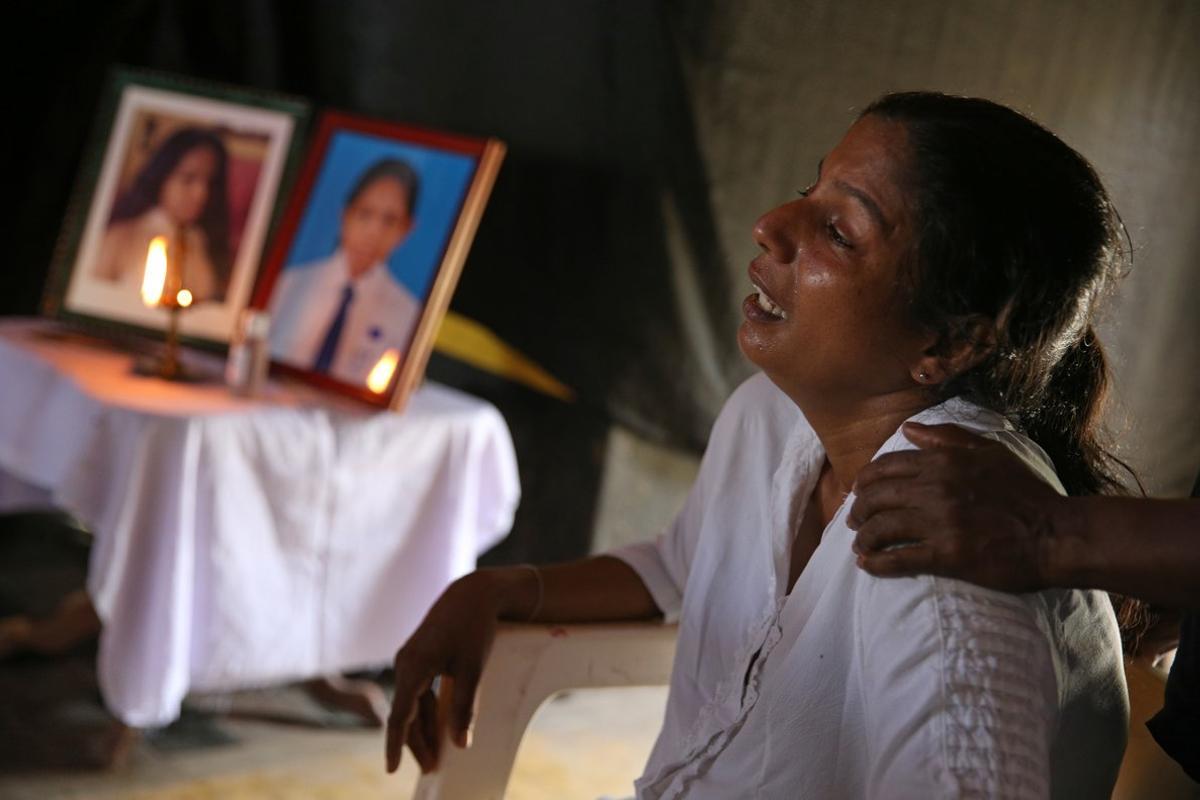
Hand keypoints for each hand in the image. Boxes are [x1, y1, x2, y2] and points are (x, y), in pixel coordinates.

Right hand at [385, 571, 507, 774]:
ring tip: (435, 755)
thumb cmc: (474, 628)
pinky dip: (426, 711)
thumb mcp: (473, 670)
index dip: (395, 746)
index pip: (398, 716)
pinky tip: (436, 728)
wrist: (473, 593)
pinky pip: (418, 691)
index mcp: (413, 667)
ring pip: (412, 703)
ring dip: (422, 729)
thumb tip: (461, 744)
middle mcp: (404, 663)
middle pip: (404, 714)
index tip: (392, 770)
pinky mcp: (419, 657)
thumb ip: (465, 709)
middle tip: (431, 769)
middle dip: (416, 743)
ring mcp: (410, 659)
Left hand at [848, 422, 1063, 591]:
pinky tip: (867, 566)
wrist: (1055, 534)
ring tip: (860, 545)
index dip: (865, 481)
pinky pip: (898, 559)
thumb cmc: (1026, 493)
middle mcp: (934, 489)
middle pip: (876, 497)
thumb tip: (909, 429)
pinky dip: (876, 563)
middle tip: (854, 521)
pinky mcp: (946, 555)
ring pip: (881, 527)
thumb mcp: (990, 452)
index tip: (859, 491)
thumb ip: (947, 438)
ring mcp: (939, 523)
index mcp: (942, 463)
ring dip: (863, 537)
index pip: (886, 467)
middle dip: (858, 509)